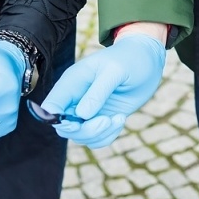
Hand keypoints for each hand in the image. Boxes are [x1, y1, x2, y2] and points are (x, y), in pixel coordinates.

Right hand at [41, 27, 167, 147]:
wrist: (147, 60)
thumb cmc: (128, 59)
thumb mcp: (115, 71)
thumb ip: (98, 92)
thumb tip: (82, 114)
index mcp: (72, 82)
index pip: (51, 106)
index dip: (58, 119)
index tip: (78, 122)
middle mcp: (75, 99)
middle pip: (64, 127)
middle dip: (84, 130)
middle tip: (106, 121)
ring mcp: (88, 111)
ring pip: (81, 136)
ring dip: (100, 134)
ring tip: (119, 119)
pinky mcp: (100, 119)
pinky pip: (96, 139)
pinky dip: (107, 136)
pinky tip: (120, 120)